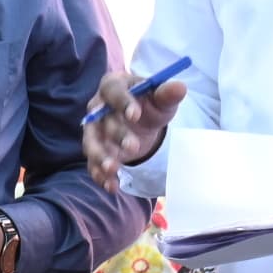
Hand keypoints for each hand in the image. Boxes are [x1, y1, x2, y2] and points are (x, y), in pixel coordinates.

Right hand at [86, 65, 184, 189]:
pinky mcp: (95, 150)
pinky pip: (92, 163)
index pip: (113, 90)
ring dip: (100, 157)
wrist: (141, 121)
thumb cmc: (149, 104)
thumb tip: (180, 88)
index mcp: (112, 86)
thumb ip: (167, 94)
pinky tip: (112, 186)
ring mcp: (93, 130)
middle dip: (117, 135)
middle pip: (102, 120)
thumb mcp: (161, 99)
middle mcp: (97, 107)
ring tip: (113, 170)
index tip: (136, 115)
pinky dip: (100, 175)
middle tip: (134, 147)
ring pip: (91, 143)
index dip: (122, 102)